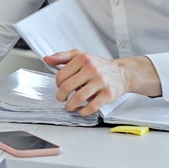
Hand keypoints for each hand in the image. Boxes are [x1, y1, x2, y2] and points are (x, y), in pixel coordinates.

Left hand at [44, 51, 159, 116]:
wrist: (122, 73)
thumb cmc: (99, 65)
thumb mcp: (80, 55)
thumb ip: (62, 57)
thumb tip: (46, 59)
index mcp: (83, 59)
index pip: (61, 75)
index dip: (57, 84)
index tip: (60, 87)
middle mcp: (92, 69)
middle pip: (67, 87)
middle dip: (61, 96)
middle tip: (61, 98)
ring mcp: (101, 82)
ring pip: (79, 98)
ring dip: (70, 106)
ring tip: (69, 106)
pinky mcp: (108, 94)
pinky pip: (92, 107)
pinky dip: (83, 111)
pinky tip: (81, 110)